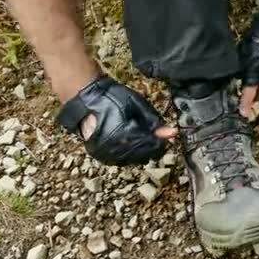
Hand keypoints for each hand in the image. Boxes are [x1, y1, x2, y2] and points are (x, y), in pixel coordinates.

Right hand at [56, 76, 176, 165]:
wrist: (86, 99)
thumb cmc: (113, 99)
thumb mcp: (139, 106)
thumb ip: (155, 123)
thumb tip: (172, 134)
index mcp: (130, 136)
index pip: (155, 148)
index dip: (161, 140)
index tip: (164, 134)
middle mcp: (119, 150)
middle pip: (146, 156)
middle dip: (151, 145)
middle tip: (149, 133)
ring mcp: (109, 156)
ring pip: (134, 159)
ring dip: (140, 150)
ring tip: (134, 133)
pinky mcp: (102, 157)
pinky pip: (121, 159)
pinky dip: (127, 152)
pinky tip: (126, 139)